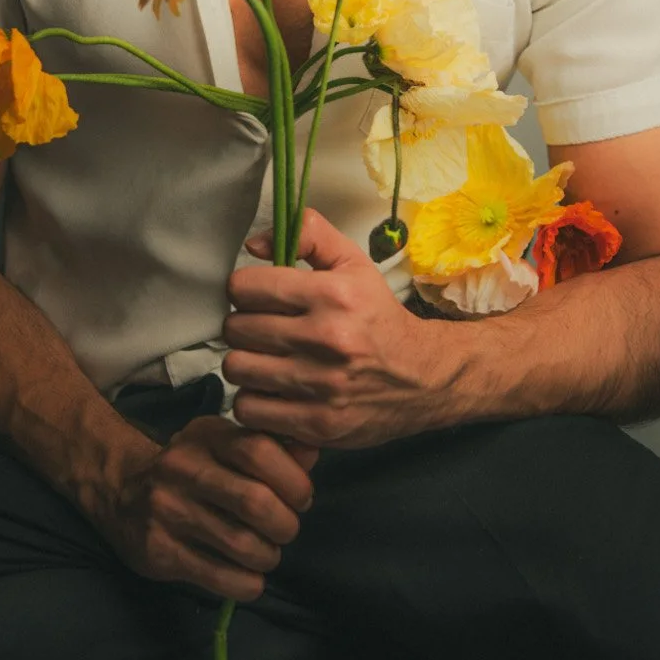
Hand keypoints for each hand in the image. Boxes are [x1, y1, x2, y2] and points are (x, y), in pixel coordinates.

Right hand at [92, 413, 318, 602]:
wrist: (118, 491)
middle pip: (255, 502)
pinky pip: (218, 576)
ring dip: (268, 557)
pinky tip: (250, 579)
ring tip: (267, 554)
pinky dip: (247, 584)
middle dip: (285, 525)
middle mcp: (182, 469)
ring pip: (241, 545)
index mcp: (206, 437)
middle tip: (285, 532)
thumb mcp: (224, 444)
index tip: (301, 499)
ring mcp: (167, 511)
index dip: (294, 480)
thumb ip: (271, 447)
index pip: (260, 451)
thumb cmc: (190, 467)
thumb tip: (314, 451)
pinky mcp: (158, 551)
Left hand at [222, 208, 462, 450]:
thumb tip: (254, 245)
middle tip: (262, 330)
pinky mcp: (317, 423)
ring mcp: (321, 385)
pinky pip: (249, 409)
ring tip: (265, 360)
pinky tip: (272, 391)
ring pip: (237, 369)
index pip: (245, 287)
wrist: (423, 378)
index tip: (257, 298)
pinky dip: (254, 401)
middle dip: (243, 326)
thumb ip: (308, 236)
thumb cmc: (379, 318)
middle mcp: (327, 338)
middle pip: (236, 329)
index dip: (245, 290)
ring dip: (245, 364)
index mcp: (333, 295)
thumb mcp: (353, 264)